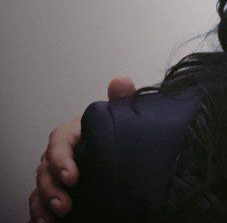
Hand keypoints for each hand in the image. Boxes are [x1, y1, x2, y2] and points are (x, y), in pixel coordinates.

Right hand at [28, 76, 135, 220]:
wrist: (121, 151)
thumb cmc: (114, 132)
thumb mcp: (120, 116)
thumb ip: (120, 100)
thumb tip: (121, 81)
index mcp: (74, 133)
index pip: (59, 142)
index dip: (61, 158)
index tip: (72, 176)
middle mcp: (61, 153)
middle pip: (45, 168)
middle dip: (52, 188)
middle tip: (65, 205)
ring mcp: (56, 172)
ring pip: (40, 186)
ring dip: (44, 202)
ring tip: (56, 217)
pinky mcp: (58, 189)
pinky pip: (40, 201)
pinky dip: (39, 212)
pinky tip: (44, 222)